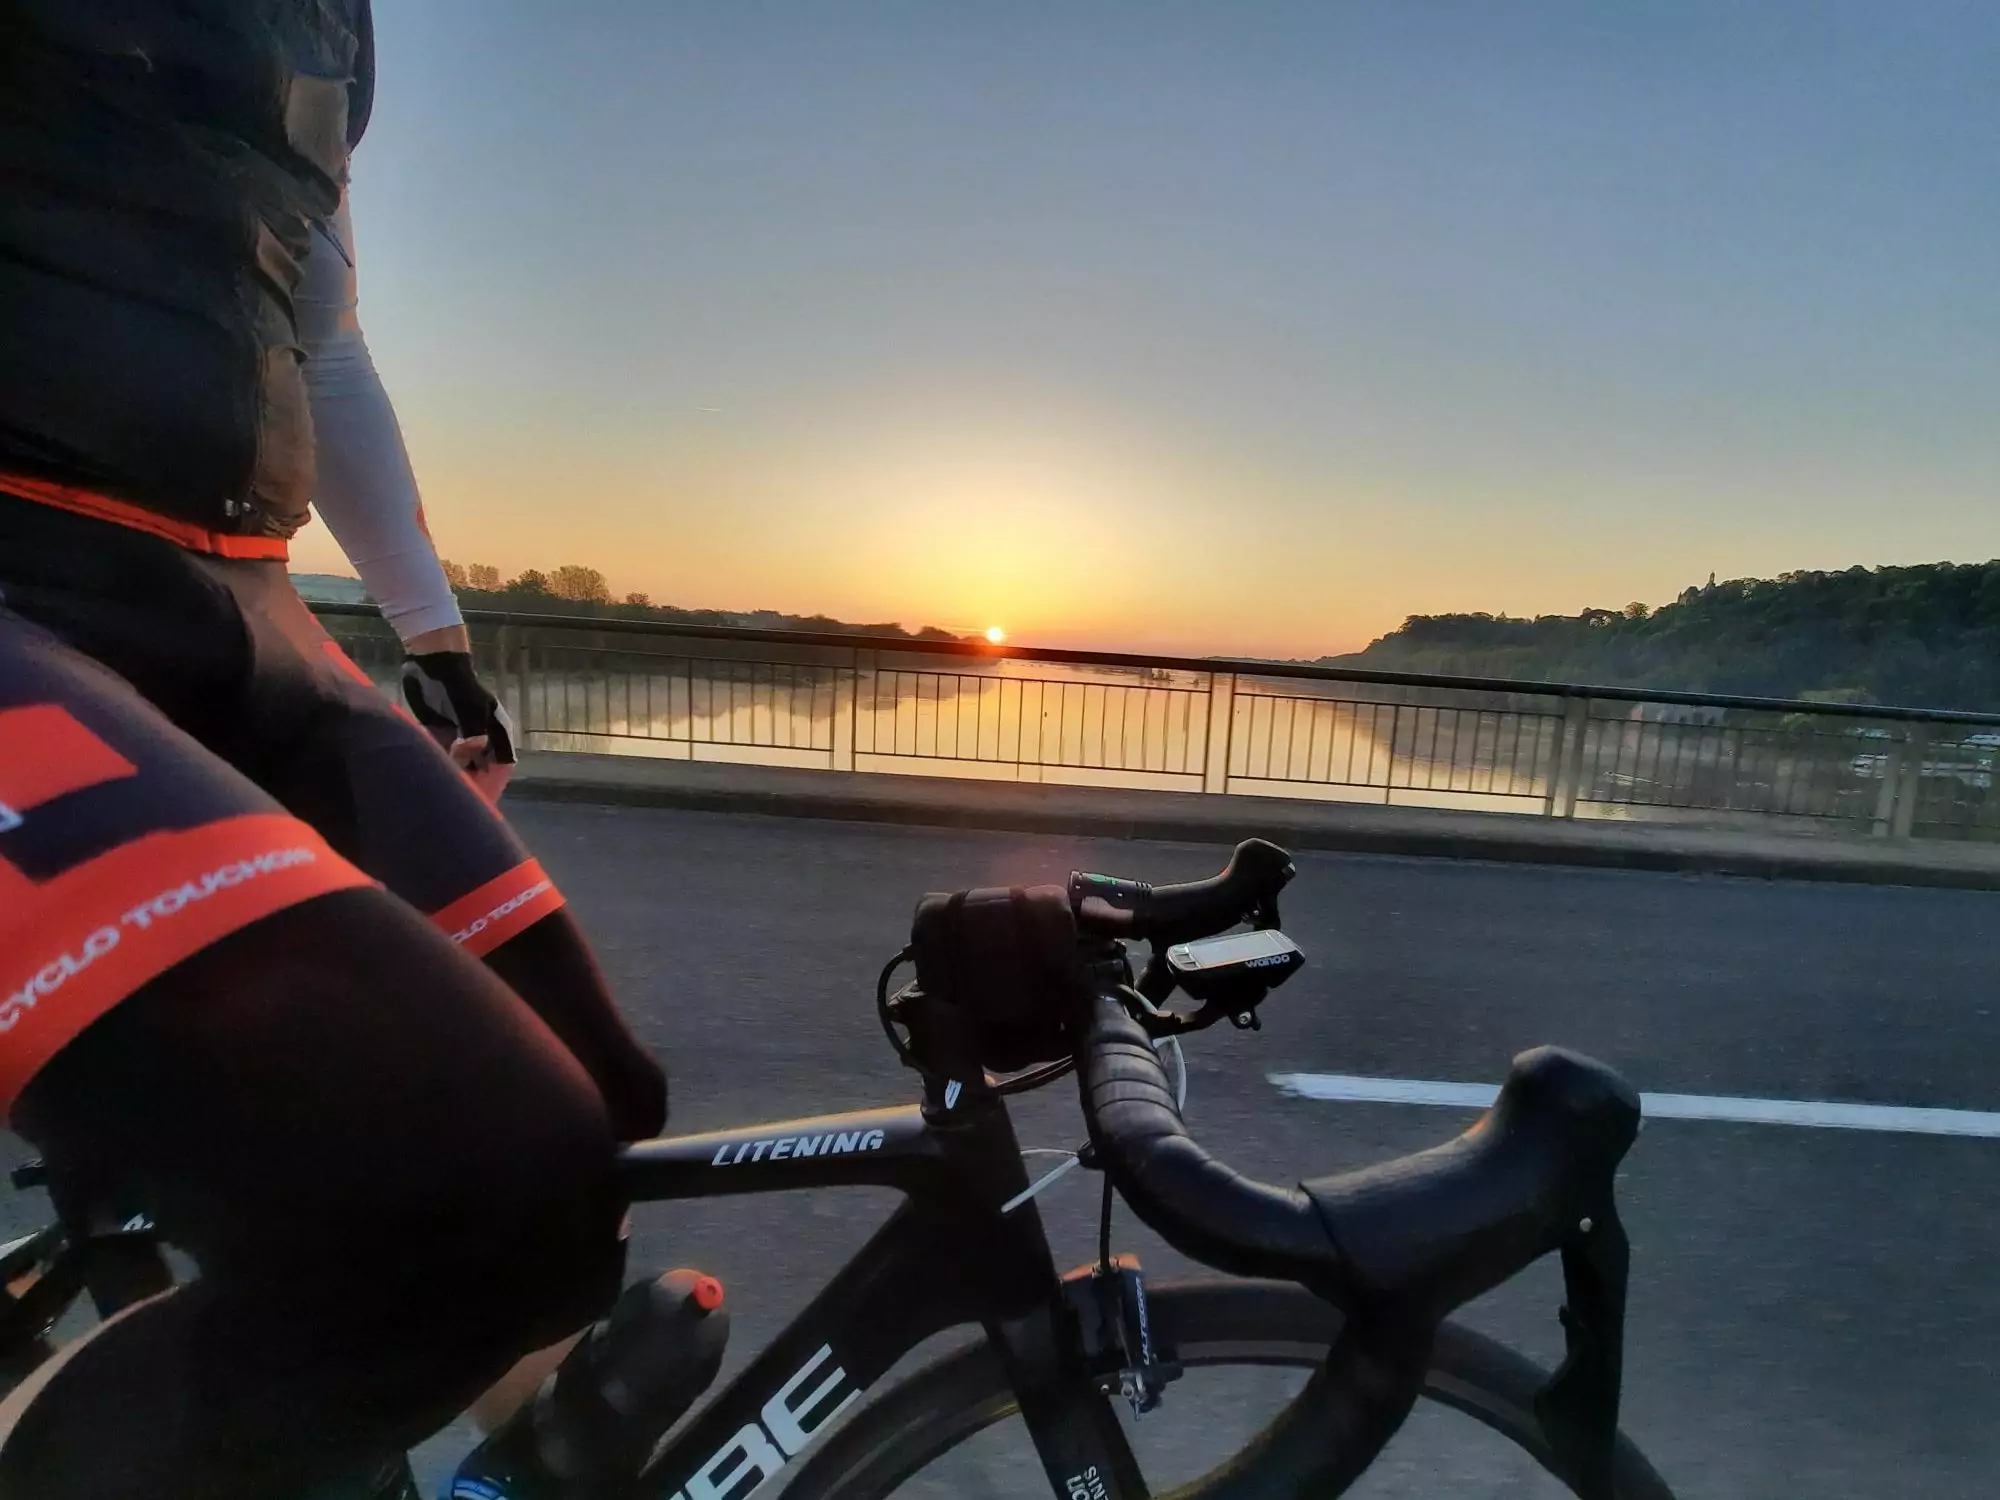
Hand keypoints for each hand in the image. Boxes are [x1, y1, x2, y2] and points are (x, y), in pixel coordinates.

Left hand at [402, 651, 517, 802]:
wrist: (432, 664)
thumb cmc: (457, 686)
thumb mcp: (470, 711)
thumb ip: (471, 739)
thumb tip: (465, 764)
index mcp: (496, 732)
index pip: (502, 765)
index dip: (494, 783)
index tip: (482, 800)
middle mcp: (480, 738)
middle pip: (480, 769)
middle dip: (471, 783)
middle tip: (457, 800)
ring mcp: (459, 737)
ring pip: (459, 765)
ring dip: (453, 777)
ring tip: (441, 793)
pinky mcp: (439, 735)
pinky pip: (440, 757)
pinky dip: (437, 767)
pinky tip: (428, 777)